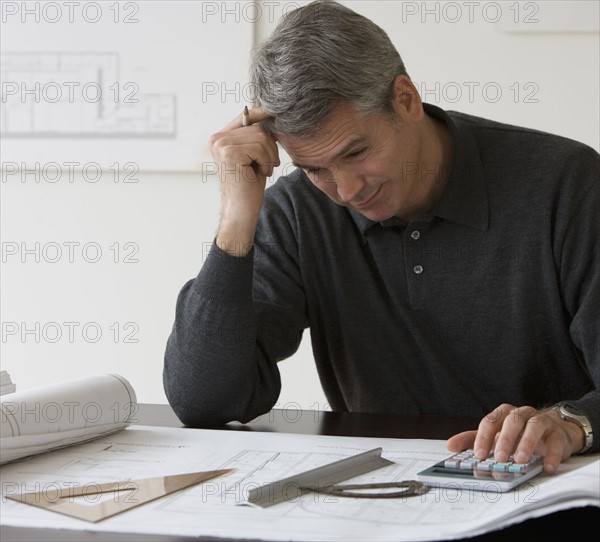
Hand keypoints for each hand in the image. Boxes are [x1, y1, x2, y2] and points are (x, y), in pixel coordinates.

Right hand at [209, 107, 279, 255]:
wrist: (242, 208)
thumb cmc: (249, 184)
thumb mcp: (253, 155)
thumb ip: (255, 136)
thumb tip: (269, 114)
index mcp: (220, 137)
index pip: (244, 116)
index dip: (261, 114)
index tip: (273, 113)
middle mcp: (217, 138)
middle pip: (257, 127)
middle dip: (270, 147)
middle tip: (267, 165)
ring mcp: (221, 144)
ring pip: (260, 137)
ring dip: (269, 156)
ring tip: (263, 170)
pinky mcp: (229, 152)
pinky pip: (259, 147)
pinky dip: (266, 161)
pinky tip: (260, 173)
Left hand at [446, 403, 585, 473]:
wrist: (552, 432)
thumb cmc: (518, 434)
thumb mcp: (494, 436)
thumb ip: (473, 439)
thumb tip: (450, 445)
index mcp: (503, 414)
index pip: (490, 421)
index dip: (483, 437)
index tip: (478, 454)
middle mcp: (521, 414)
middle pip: (512, 421)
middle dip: (504, 439)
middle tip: (499, 457)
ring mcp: (541, 421)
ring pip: (534, 426)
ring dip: (526, 443)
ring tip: (520, 460)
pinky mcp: (557, 433)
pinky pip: (555, 441)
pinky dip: (551, 454)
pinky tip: (546, 467)